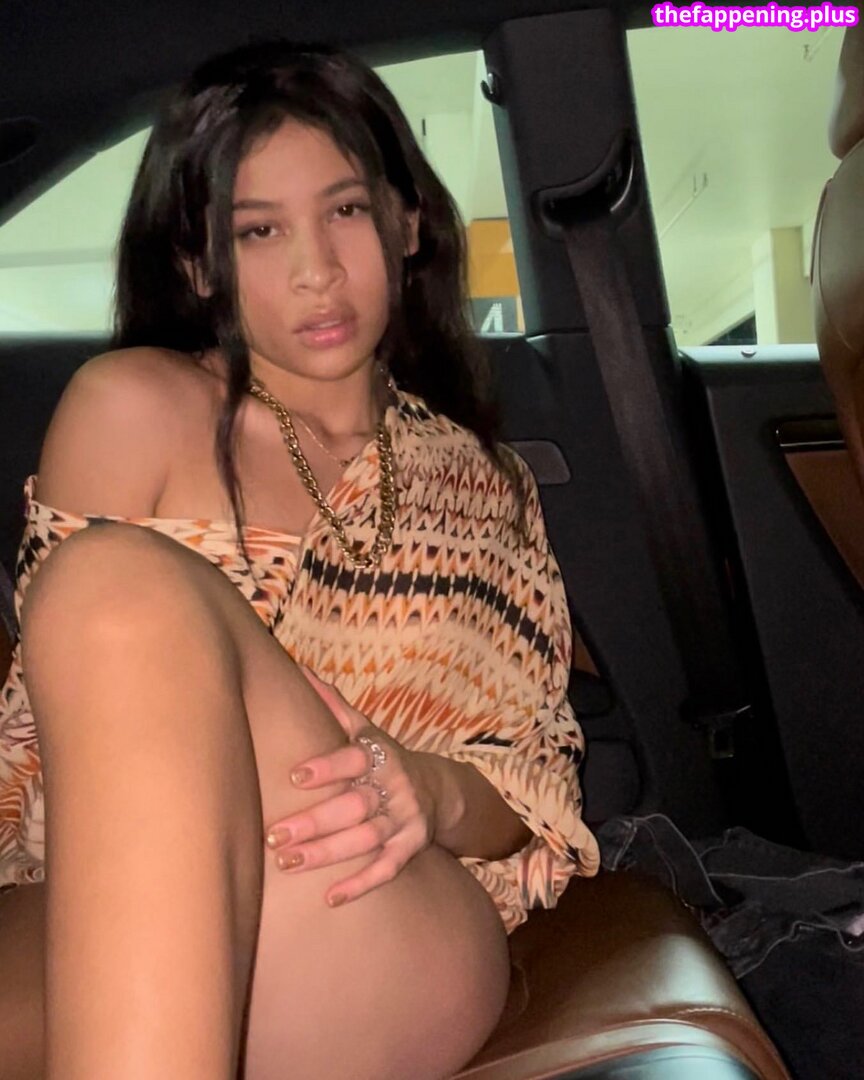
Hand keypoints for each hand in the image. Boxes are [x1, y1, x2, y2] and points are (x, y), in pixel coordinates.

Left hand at [265, 668, 437, 906]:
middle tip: (275, 836)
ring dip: (327, 854)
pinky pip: (388, 869)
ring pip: (366, 840)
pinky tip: (330, 897)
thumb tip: (297, 669)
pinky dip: (361, 884)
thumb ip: (332, 705)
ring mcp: (406, 819)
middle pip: (354, 806)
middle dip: (314, 822)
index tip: (296, 775)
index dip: (328, 767)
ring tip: (287, 864)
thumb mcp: (363, 729)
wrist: (437, 789)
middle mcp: (395, 786)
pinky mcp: (413, 847)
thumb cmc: (382, 757)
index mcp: (379, 754)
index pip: (354, 759)